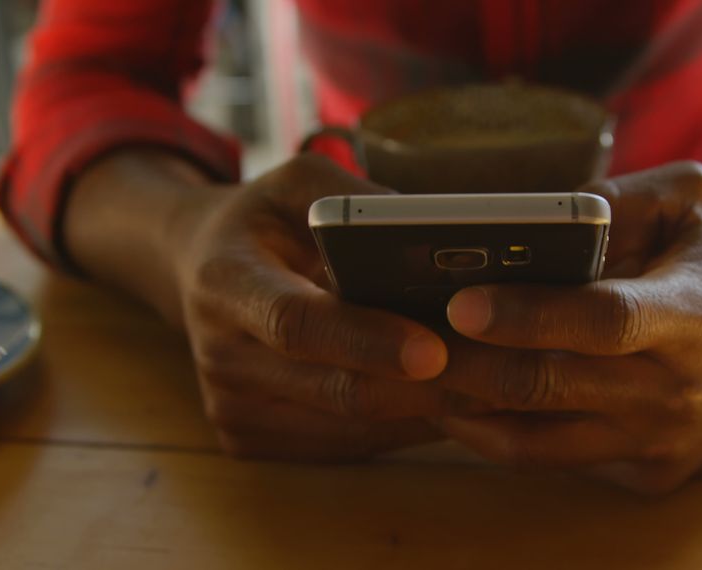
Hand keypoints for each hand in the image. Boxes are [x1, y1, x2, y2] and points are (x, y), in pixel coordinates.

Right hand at [171, 155, 476, 459]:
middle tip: (504, 379)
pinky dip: (409, 427)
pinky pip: (349, 444)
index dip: (366, 340)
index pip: (297, 324)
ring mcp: (233, 409)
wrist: (197, 270)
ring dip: (432, 414)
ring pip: (353, 428)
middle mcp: (220, 356)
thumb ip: (353, 201)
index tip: (434, 349)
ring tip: (502, 391)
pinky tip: (462, 405)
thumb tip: (431, 235)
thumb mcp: (296, 183)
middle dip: (428, 390)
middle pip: (336, 390)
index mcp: (224, 282)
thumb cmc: (263, 220)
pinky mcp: (251, 441)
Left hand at [436, 162, 701, 492]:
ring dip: (465, 409)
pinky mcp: (648, 471)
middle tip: (401, 339)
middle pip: (550, 386)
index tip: (459, 301)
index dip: (529, 315)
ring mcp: (661, 440)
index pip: (602, 320)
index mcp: (692, 312)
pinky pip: (556, 460)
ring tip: (411, 374)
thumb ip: (610, 200)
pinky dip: (500, 435)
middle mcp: (677, 388)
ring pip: (539, 440)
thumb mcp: (687, 197)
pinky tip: (461, 402)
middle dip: (464, 365)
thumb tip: (523, 223)